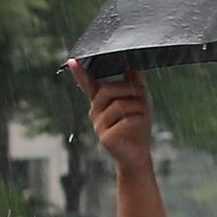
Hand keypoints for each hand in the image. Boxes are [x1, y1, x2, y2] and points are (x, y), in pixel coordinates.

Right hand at [68, 59, 153, 175]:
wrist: (138, 155)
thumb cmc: (137, 128)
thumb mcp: (139, 103)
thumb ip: (134, 85)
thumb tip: (133, 66)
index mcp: (101, 103)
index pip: (88, 85)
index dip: (80, 73)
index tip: (72, 60)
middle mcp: (95, 112)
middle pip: (107, 90)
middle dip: (128, 89)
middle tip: (142, 95)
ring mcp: (98, 126)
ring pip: (119, 104)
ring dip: (138, 106)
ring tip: (144, 114)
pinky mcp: (106, 138)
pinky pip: (125, 121)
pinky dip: (138, 119)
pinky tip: (140, 124)